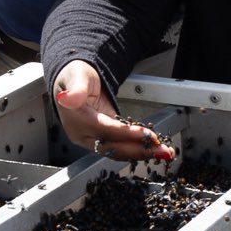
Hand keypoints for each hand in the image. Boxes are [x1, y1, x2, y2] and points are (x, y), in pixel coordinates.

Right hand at [51, 60, 173, 160]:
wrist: (72, 81)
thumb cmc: (75, 76)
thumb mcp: (77, 77)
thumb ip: (76, 89)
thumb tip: (67, 97)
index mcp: (75, 119)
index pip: (103, 130)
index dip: (125, 134)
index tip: (146, 134)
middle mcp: (82, 134)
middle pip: (111, 147)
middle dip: (138, 149)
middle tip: (161, 149)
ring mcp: (91, 139)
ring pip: (117, 151)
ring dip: (141, 153)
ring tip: (162, 152)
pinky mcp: (101, 140)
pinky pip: (119, 148)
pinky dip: (136, 149)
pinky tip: (152, 149)